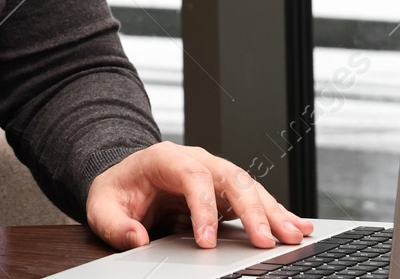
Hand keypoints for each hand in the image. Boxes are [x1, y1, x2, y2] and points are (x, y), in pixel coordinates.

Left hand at [86, 141, 313, 250]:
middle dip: (251, 209)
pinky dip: (276, 212)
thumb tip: (137, 238)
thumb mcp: (102, 207)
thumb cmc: (117, 192)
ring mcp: (214, 173)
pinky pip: (255, 198)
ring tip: (294, 234)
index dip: (203, 208)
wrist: (125, 181)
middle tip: (266, 240)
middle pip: (230, 177)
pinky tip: (297, 225)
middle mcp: (196, 160)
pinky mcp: (226, 191)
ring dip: (273, 211)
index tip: (206, 242)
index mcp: (165, 158)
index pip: (192, 176)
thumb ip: (116, 225)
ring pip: (249, 186)